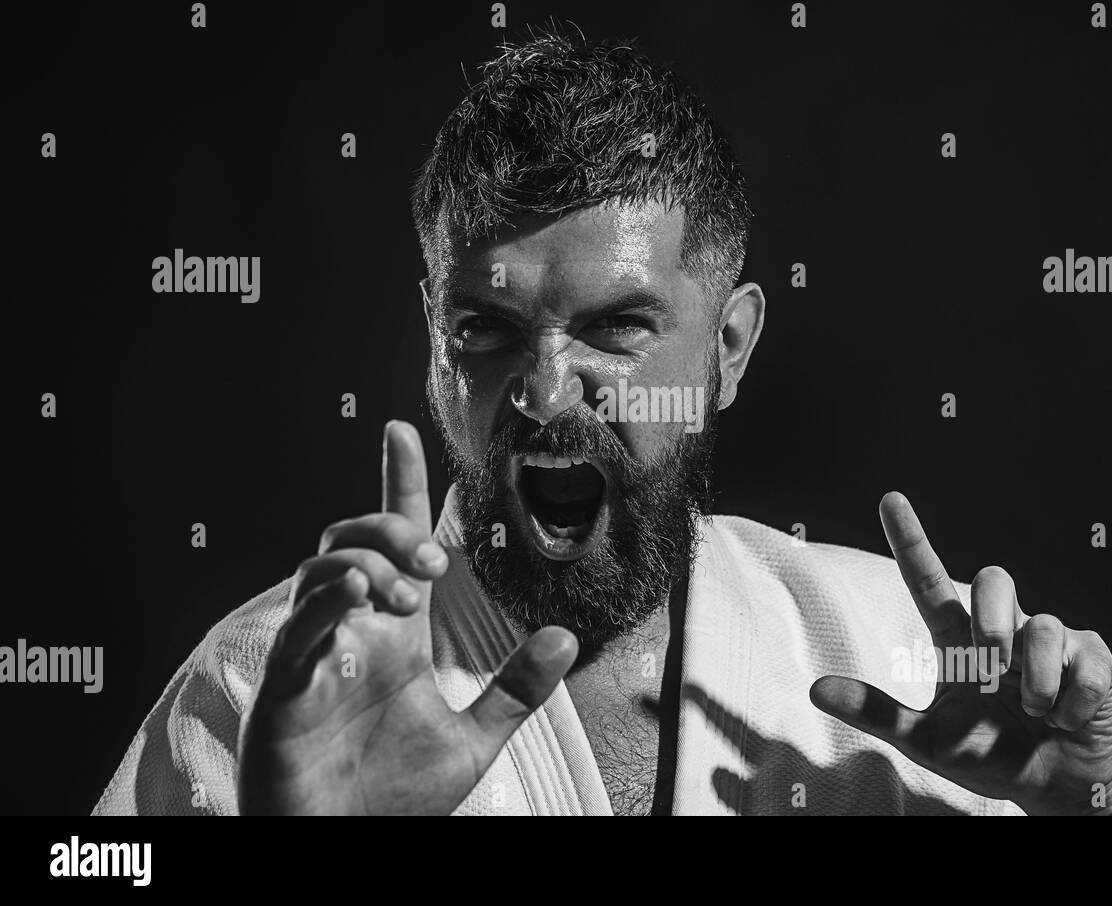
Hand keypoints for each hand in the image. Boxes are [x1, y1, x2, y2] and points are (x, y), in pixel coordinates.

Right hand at [237, 420, 577, 814]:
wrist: (344, 850)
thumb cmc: (393, 799)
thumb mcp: (472, 740)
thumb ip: (515, 689)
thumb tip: (564, 636)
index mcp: (393, 636)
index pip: (394, 544)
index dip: (398, 485)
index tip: (401, 432)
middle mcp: (351, 632)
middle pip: (356, 541)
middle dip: (393, 530)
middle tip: (434, 563)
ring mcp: (315, 656)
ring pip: (322, 569)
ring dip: (368, 563)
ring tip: (408, 593)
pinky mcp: (286, 690)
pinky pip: (298, 629)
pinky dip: (324, 602)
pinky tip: (358, 596)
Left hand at [810, 492, 1111, 814]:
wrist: (1052, 785)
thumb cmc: (986, 753)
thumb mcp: (926, 740)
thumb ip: (877, 713)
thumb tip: (816, 689)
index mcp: (958, 639)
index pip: (929, 580)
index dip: (911, 540)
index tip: (889, 499)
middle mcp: (1002, 628)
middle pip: (997, 579)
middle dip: (994, 621)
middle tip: (993, 667)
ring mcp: (1051, 639)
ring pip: (1045, 626)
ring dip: (1036, 684)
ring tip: (1035, 714)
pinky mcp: (1092, 658)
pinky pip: (1084, 664)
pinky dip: (1071, 704)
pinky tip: (1066, 719)